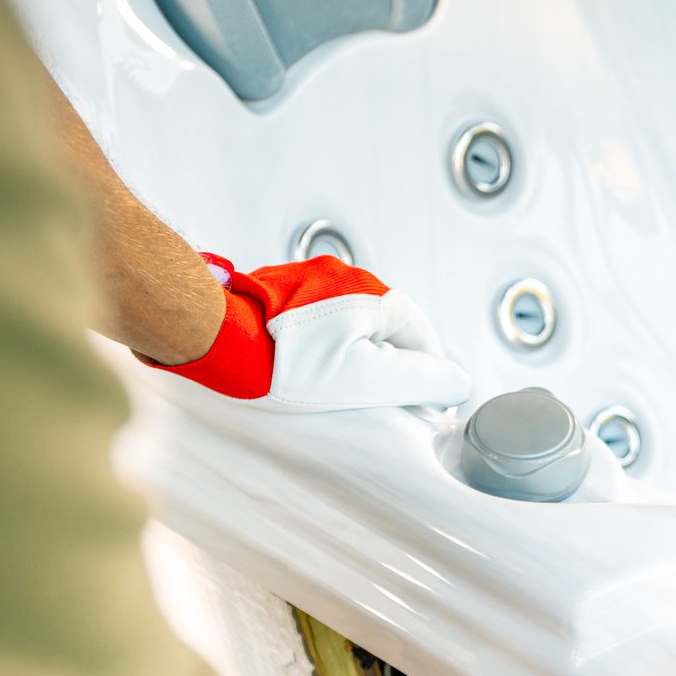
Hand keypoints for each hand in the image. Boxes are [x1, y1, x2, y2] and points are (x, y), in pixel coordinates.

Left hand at [150, 254, 471, 412]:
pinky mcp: (281, 285)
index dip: (427, 372)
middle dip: (386, 359)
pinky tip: (304, 362)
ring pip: (350, 318)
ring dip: (353, 348)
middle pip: (385, 326)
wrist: (218, 340)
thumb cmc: (287, 364)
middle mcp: (345, 276)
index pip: (422, 337)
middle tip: (374, 395)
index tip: (422, 399)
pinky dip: (320, 339)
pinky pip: (316, 314)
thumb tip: (457, 382)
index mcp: (375, 295)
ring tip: (335, 381)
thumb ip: (422, 380)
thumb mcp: (369, 381)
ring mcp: (310, 276)